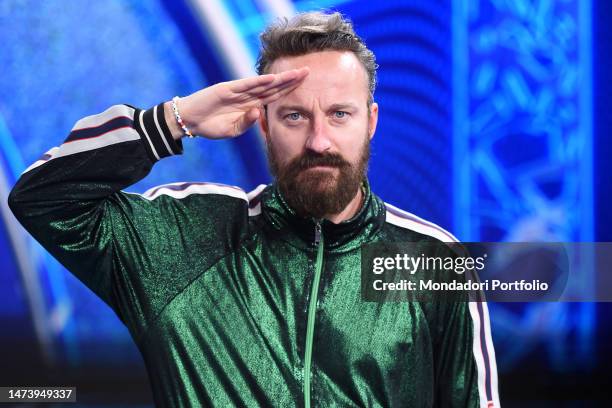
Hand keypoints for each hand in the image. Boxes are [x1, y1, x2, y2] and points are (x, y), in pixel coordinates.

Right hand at [164, 68, 308, 139]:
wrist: (190, 121)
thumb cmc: (211, 126)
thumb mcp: (233, 130)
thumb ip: (247, 123)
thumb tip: (258, 113)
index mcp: (251, 105)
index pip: (274, 96)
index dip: (289, 90)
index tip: (305, 86)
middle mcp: (248, 96)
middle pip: (273, 87)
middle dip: (290, 80)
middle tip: (308, 72)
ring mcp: (238, 91)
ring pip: (263, 84)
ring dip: (279, 78)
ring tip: (295, 73)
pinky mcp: (227, 89)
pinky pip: (245, 85)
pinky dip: (258, 82)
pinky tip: (272, 79)